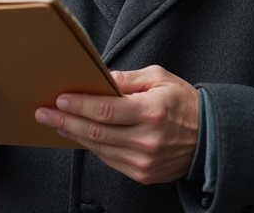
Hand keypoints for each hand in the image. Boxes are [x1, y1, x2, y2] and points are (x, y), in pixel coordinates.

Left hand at [35, 65, 198, 184]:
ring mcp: (143, 161)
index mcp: (152, 112)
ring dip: (73, 135)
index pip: (106, 110)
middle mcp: (147, 139)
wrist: (209, 138)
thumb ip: (128, 79)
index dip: (80, 105)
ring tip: (56, 123)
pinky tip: (79, 136)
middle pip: (96, 132)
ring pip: (99, 148)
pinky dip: (91, 147)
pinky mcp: (142, 174)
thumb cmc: (184, 104)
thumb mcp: (160, 78)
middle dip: (65, 120)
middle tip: (44, 112)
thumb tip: (101, 79)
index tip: (60, 98)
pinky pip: (109, 159)